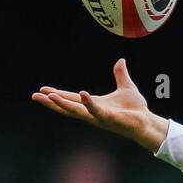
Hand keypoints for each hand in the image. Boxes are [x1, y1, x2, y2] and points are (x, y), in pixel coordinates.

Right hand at [31, 59, 169, 152]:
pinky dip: (89, 103)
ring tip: (49, 96)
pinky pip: (97, 111)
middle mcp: (93, 112)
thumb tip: (120, 61)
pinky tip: (82, 94)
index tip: (42, 90)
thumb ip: (120, 75)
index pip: (71, 98)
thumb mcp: (126, 87)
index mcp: (94, 104)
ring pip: (77, 111)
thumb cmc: (136, 109)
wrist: (148, 121)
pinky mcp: (109, 119)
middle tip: (35, 96)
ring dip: (63, 104)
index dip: (57, 94)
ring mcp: (100, 117)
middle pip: (68, 106)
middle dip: (52, 102)